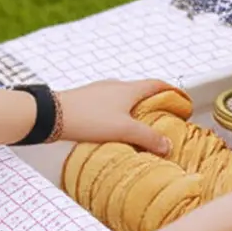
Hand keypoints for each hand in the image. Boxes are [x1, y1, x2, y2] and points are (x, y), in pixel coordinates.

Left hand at [58, 79, 173, 155]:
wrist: (50, 116)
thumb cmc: (87, 118)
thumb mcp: (124, 130)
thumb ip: (148, 138)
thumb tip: (167, 146)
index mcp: (128, 89)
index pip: (157, 85)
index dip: (171, 91)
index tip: (181, 98)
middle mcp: (115, 86)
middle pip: (141, 91)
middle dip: (154, 103)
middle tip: (163, 117)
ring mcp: (99, 93)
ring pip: (124, 99)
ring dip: (135, 111)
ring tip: (140, 128)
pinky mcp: (86, 102)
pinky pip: (110, 106)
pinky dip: (119, 115)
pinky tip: (114, 130)